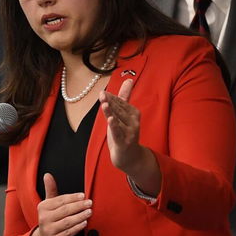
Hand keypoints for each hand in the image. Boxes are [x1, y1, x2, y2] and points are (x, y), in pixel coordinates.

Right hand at [28, 172, 91, 235]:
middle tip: (89, 202)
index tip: (83, 195)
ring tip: (89, 212)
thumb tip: (47, 175)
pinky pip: (68, 233)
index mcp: (43, 207)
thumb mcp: (48, 204)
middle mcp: (45, 218)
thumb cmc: (50, 219)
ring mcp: (49, 230)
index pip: (60, 200)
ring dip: (80, 216)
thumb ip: (50, 190)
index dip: (72, 197)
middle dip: (78, 206)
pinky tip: (84, 223)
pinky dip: (77, 228)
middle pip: (65, 210)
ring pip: (67, 222)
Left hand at [100, 79, 161, 194]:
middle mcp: (134, 121)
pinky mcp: (124, 142)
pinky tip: (110, 120)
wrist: (129, 156)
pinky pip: (118, 133)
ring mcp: (130, 132)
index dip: (111, 98)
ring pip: (117, 120)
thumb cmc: (124, 132)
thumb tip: (129, 79)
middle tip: (102, 95)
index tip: (102, 93)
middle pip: (119, 110)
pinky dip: (114, 126)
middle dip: (110, 103)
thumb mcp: (123, 114)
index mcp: (134, 113)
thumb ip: (125, 96)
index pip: (120, 103)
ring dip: (111, 112)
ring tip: (105, 104)